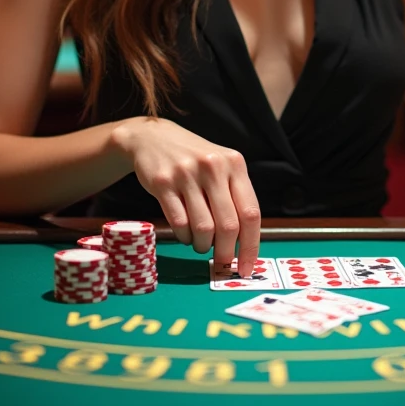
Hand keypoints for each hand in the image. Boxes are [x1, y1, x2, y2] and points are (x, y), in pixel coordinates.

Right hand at [109, 117, 260, 276]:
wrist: (154, 137)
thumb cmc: (194, 160)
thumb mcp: (221, 167)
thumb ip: (235, 197)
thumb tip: (244, 243)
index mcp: (234, 164)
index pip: (251, 212)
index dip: (251, 246)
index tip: (247, 268)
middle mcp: (213, 167)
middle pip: (228, 225)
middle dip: (225, 252)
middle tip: (221, 262)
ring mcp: (187, 174)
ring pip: (203, 228)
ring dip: (202, 245)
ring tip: (200, 243)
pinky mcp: (163, 183)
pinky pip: (179, 223)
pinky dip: (184, 236)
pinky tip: (185, 233)